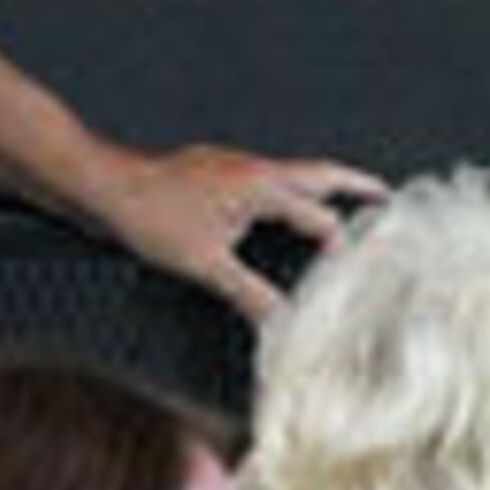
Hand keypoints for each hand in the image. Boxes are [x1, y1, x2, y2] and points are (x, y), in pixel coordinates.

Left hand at [98, 145, 386, 324]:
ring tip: (344, 201)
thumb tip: (281, 324)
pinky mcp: (215, 168)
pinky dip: (287, 189)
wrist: (103, 185)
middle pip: (320, 174)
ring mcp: (233, 164)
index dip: (348, 243)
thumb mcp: (206, 265)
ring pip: (292, 171)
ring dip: (321, 185)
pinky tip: (280, 207)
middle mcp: (253, 168)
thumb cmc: (150, 217)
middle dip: (355, 185)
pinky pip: (266, 176)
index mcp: (261, 186)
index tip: (373, 263)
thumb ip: (249, 294)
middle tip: (386, 196)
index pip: (321, 218)